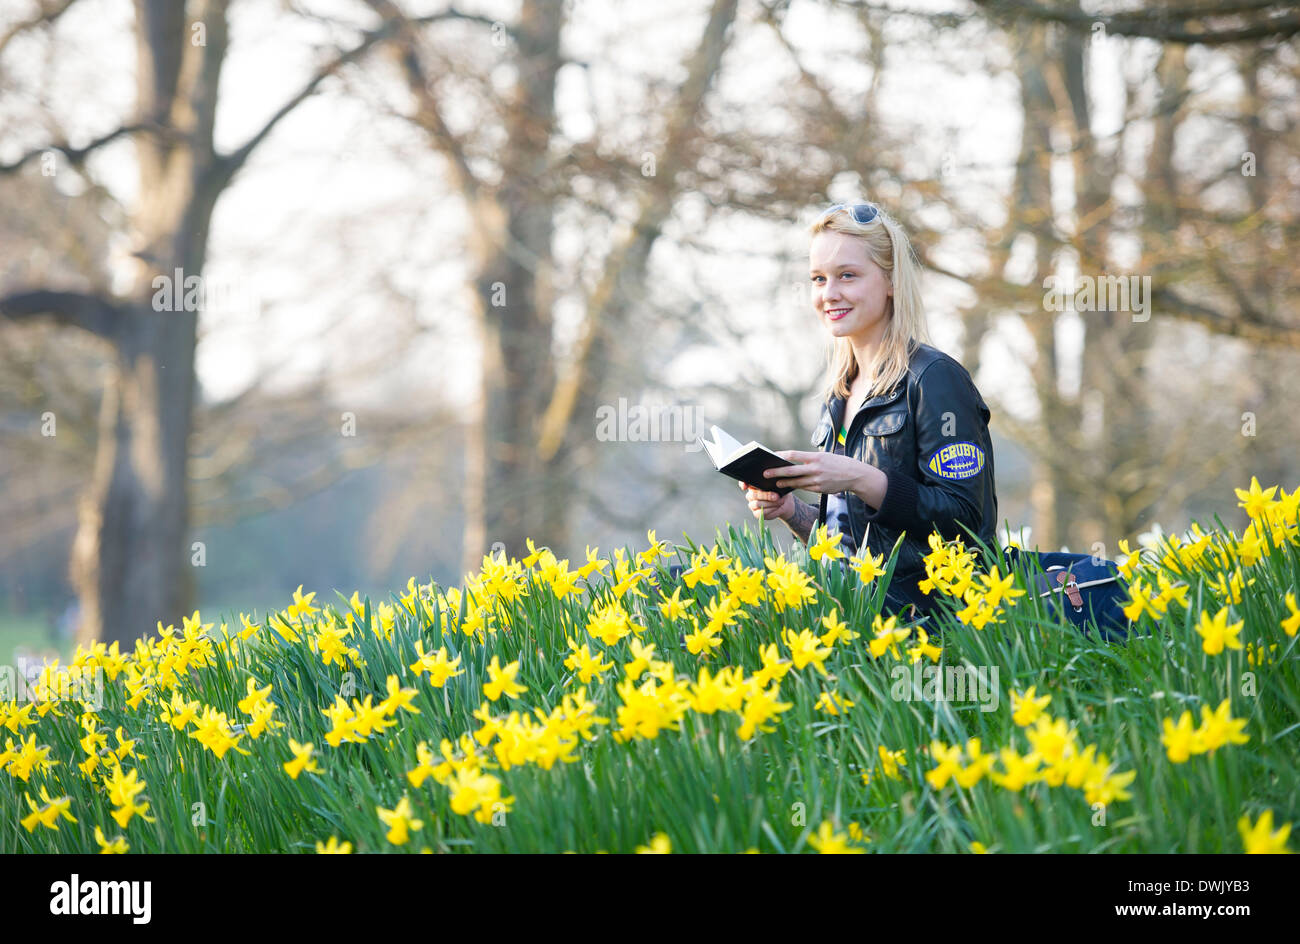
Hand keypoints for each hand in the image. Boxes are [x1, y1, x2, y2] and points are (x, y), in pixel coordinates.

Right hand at [739, 479, 795, 522]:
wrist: (785, 502)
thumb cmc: (780, 491)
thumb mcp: (778, 485)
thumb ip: (773, 483)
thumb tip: (773, 482)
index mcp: (753, 485)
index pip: (743, 483)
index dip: (742, 484)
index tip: (745, 487)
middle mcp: (751, 494)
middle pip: (753, 495)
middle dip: (766, 495)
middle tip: (776, 496)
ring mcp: (752, 504)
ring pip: (757, 504)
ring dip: (770, 503)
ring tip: (780, 501)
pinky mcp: (756, 513)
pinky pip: (761, 512)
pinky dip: (771, 510)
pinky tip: (777, 507)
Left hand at [762, 450, 877, 496]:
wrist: (855, 475)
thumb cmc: (837, 463)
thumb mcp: (824, 456)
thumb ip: (809, 459)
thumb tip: (792, 462)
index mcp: (816, 457)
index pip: (794, 454)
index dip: (781, 456)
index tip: (772, 456)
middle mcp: (816, 468)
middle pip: (791, 471)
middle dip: (777, 473)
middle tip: (766, 474)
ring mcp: (817, 480)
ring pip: (796, 482)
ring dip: (784, 483)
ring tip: (775, 483)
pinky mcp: (819, 489)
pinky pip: (805, 488)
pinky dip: (796, 487)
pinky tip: (789, 487)